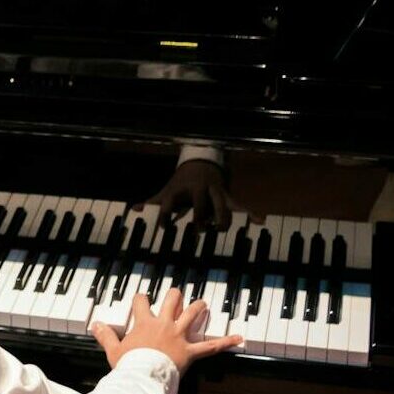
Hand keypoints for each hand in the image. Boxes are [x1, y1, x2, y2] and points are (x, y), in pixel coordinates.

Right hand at [91, 288, 241, 375]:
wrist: (142, 378)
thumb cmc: (128, 366)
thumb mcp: (113, 350)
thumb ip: (105, 335)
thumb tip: (95, 325)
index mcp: (144, 323)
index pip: (141, 302)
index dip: (141, 299)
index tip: (141, 300)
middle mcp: (164, 324)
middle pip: (172, 300)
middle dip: (174, 296)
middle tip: (175, 297)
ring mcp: (179, 336)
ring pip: (193, 313)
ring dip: (199, 307)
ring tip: (202, 305)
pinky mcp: (190, 351)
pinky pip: (211, 345)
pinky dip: (226, 342)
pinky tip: (238, 338)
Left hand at [142, 160, 261, 229]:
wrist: (200, 162)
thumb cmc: (180, 182)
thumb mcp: (166, 190)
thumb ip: (153, 202)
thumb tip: (134, 209)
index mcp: (180, 190)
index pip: (170, 202)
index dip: (166, 215)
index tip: (165, 227)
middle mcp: (198, 190)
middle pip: (200, 204)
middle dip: (200, 217)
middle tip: (199, 231)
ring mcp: (214, 192)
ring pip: (222, 205)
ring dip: (222, 219)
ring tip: (219, 230)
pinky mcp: (226, 195)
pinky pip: (240, 204)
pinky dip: (250, 211)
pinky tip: (259, 219)